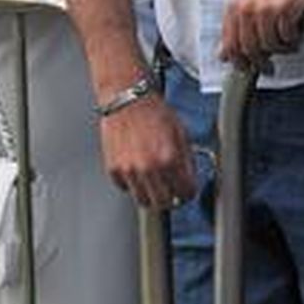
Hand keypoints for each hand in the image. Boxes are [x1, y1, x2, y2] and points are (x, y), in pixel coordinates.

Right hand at [98, 94, 197, 209]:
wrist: (128, 99)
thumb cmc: (154, 112)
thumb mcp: (181, 133)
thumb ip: (186, 160)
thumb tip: (189, 179)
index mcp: (170, 158)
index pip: (185, 192)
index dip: (189, 192)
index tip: (187, 191)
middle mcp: (149, 168)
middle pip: (164, 203)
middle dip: (172, 199)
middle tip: (173, 192)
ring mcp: (130, 170)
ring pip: (144, 201)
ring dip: (152, 195)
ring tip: (156, 184)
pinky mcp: (114, 169)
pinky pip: (126, 188)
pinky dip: (133, 185)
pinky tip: (138, 172)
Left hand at [219, 0, 303, 68]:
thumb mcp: (252, 2)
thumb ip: (237, 28)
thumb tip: (223, 54)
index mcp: (236, 5)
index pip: (230, 45)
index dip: (239, 62)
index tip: (248, 68)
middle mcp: (249, 5)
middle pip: (250, 48)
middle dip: (261, 61)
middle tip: (269, 65)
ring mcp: (268, 5)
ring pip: (269, 44)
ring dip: (281, 49)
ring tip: (287, 43)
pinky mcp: (288, 6)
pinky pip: (287, 35)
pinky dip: (293, 39)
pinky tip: (296, 34)